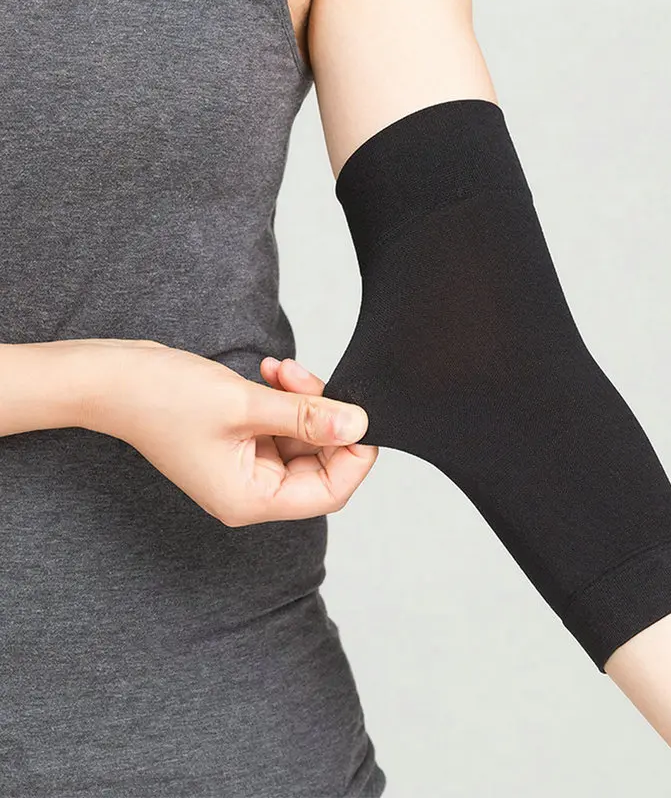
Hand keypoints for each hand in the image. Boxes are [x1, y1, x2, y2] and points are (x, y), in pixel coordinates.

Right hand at [70, 338, 378, 525]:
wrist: (112, 378)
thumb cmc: (161, 398)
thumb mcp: (244, 405)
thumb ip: (306, 416)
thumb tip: (358, 425)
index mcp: (250, 499)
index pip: (329, 492)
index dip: (352, 456)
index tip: (361, 416)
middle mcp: (250, 490)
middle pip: (319, 464)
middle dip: (324, 417)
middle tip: (308, 379)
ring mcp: (245, 466)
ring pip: (303, 439)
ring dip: (303, 400)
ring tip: (283, 370)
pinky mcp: (241, 442)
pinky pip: (282, 425)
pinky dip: (286, 398)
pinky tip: (273, 372)